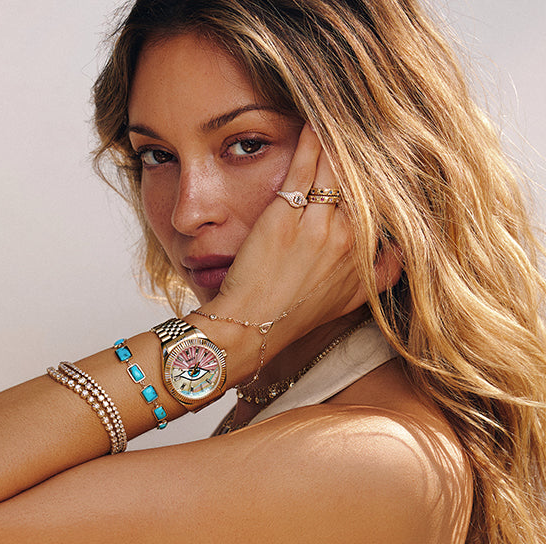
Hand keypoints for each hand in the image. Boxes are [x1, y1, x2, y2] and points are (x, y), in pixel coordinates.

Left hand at [208, 124, 397, 356]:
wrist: (253, 326)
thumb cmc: (297, 312)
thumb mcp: (353, 298)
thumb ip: (385, 271)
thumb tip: (405, 247)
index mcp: (366, 251)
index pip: (387, 195)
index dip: (391, 165)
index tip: (397, 138)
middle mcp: (349, 236)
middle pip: (366, 175)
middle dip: (371, 141)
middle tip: (373, 109)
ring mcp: (316, 226)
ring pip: (337, 167)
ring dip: (341, 133)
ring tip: (343, 102)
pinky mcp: (283, 217)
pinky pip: (303, 167)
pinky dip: (311, 139)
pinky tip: (314, 114)